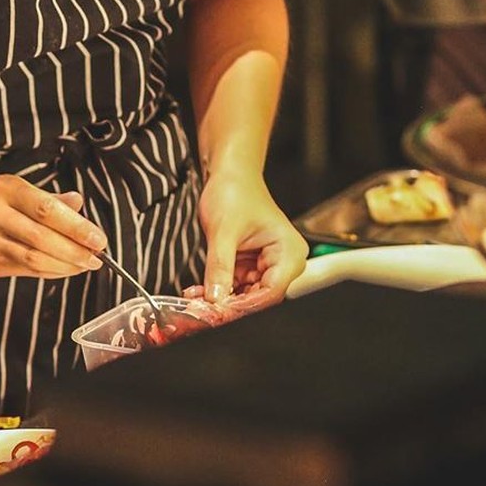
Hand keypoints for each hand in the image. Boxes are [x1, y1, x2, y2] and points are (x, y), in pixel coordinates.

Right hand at [0, 177, 105, 277]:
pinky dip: (52, 271)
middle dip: (75, 250)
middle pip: (42, 237)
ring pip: (35, 258)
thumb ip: (50, 199)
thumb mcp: (20, 190)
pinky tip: (66, 269)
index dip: (76, 227)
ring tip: (86, 264)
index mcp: (5, 188)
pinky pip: (28, 271)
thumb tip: (78, 203)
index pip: (46, 209)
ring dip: (67, 265)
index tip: (98, 238)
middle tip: (98, 256)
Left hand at [197, 171, 307, 303]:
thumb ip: (220, 266)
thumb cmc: (235, 189)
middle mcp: (283, 262)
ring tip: (197, 300)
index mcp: (289, 251)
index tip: (219, 312)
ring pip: (245, 295)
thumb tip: (216, 298)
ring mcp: (266, 265)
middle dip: (230, 304)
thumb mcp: (224, 229)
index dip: (244, 305)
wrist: (228, 174)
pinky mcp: (250, 266)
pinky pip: (236, 286)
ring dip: (221, 299)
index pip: (271, 291)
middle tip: (203, 310)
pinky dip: (219, 289)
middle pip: (259, 298)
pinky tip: (200, 291)